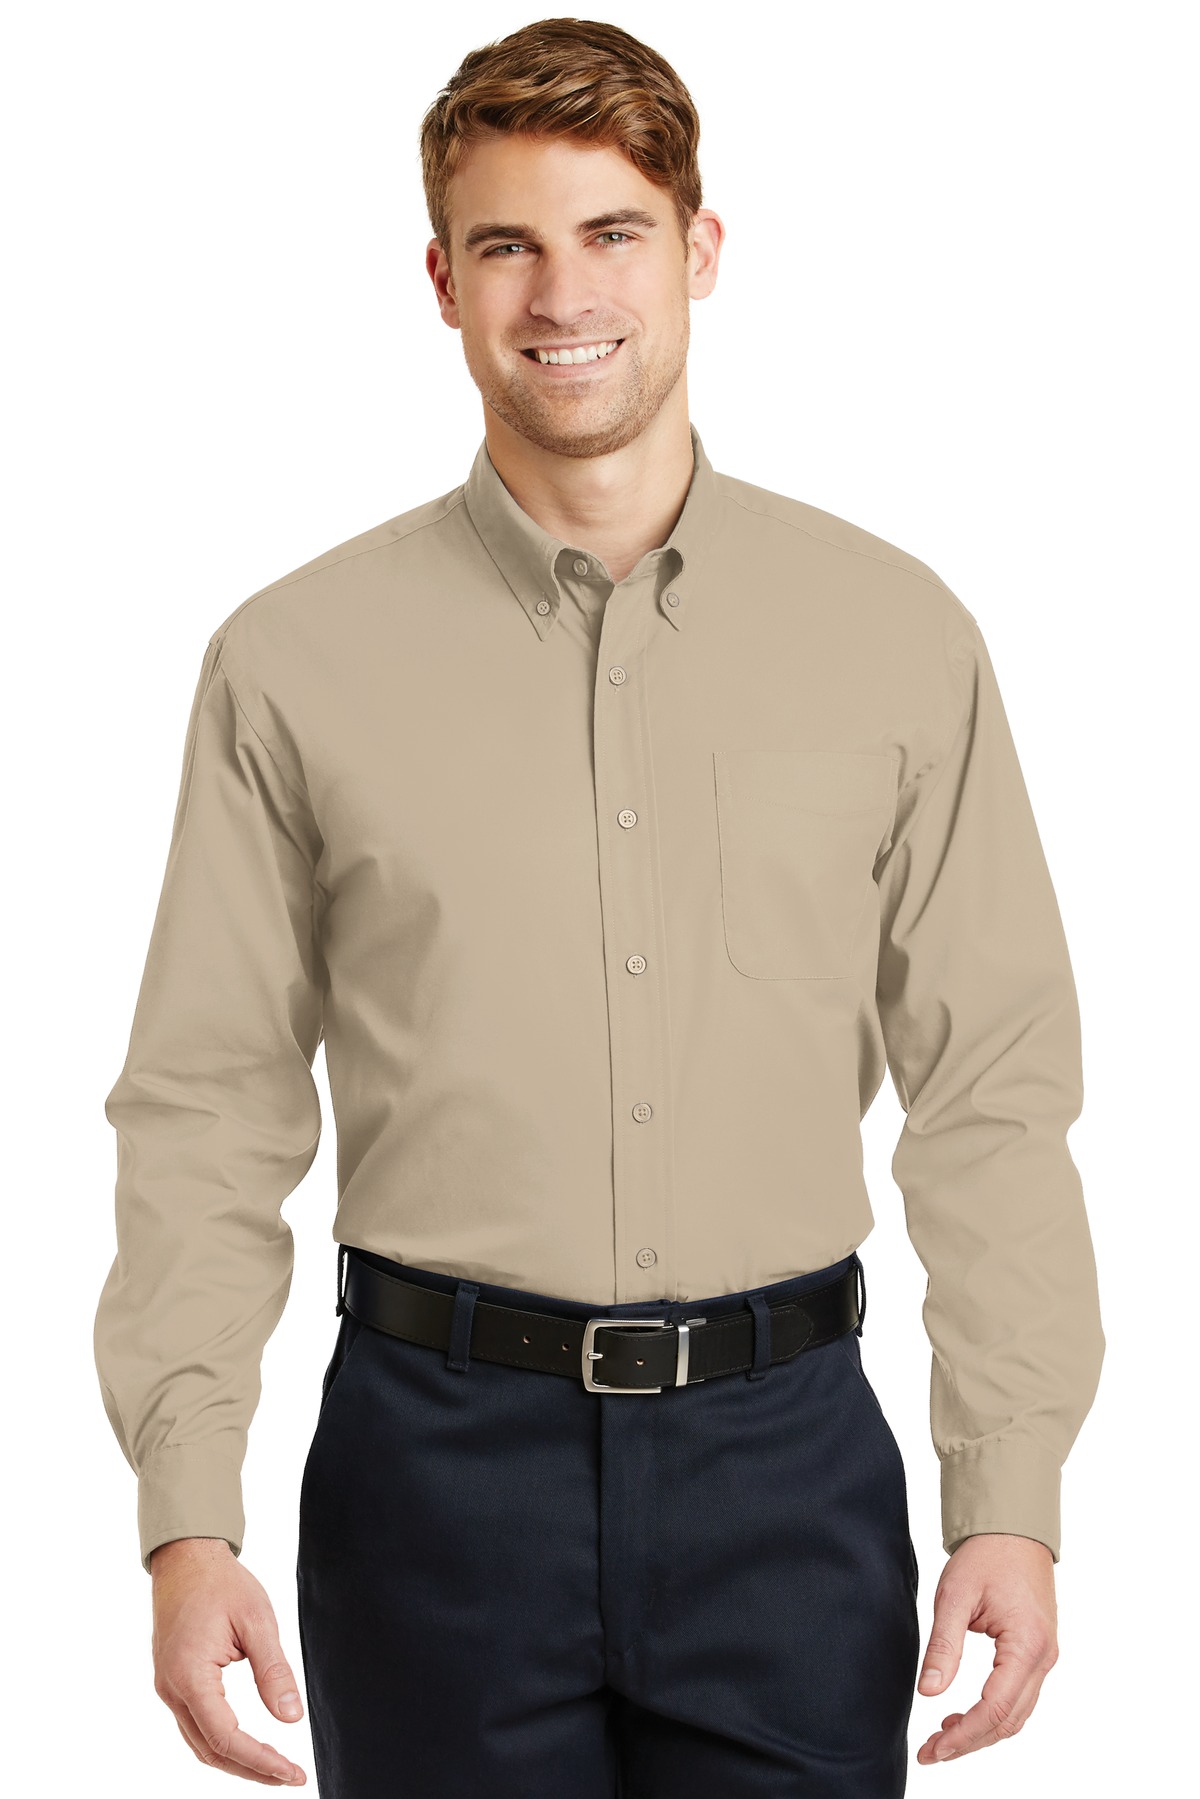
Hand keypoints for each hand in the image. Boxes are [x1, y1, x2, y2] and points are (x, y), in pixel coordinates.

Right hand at [150, 1536, 306, 1784]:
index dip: (261, 1761)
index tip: (293, 1773)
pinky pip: (195, 1725)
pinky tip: (249, 1743)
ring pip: (200, 1743)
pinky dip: (222, 1742)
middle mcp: (171, 1689)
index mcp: (190, 1675)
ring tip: (275, 1767)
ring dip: (236, 1760)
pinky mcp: (172, 1682)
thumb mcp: (257, 1620)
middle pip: (210, 1751)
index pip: (226, 1738)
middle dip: (251, 1770)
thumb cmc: (221, 1583)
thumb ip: (273, 1671)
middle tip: (290, 1776)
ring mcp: (167, 1687)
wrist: (186, 1557)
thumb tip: (291, 1717)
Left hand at [915, 1532, 1057, 1764]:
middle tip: (930, 1753)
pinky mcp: (1037, 1653)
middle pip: (1008, 1721)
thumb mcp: (955, 1595)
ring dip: (980, 1732)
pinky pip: (1018, 1698)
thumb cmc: (986, 1555)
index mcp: (1027, 1644)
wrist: (1014, 1528)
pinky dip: (992, 1714)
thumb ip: (944, 1646)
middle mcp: (1043, 1658)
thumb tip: (928, 1692)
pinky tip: (960, 1714)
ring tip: (940, 1739)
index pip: (994, 1708)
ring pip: (1015, 1714)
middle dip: (969, 1742)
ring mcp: (1044, 1657)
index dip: (963, 1735)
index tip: (933, 1749)